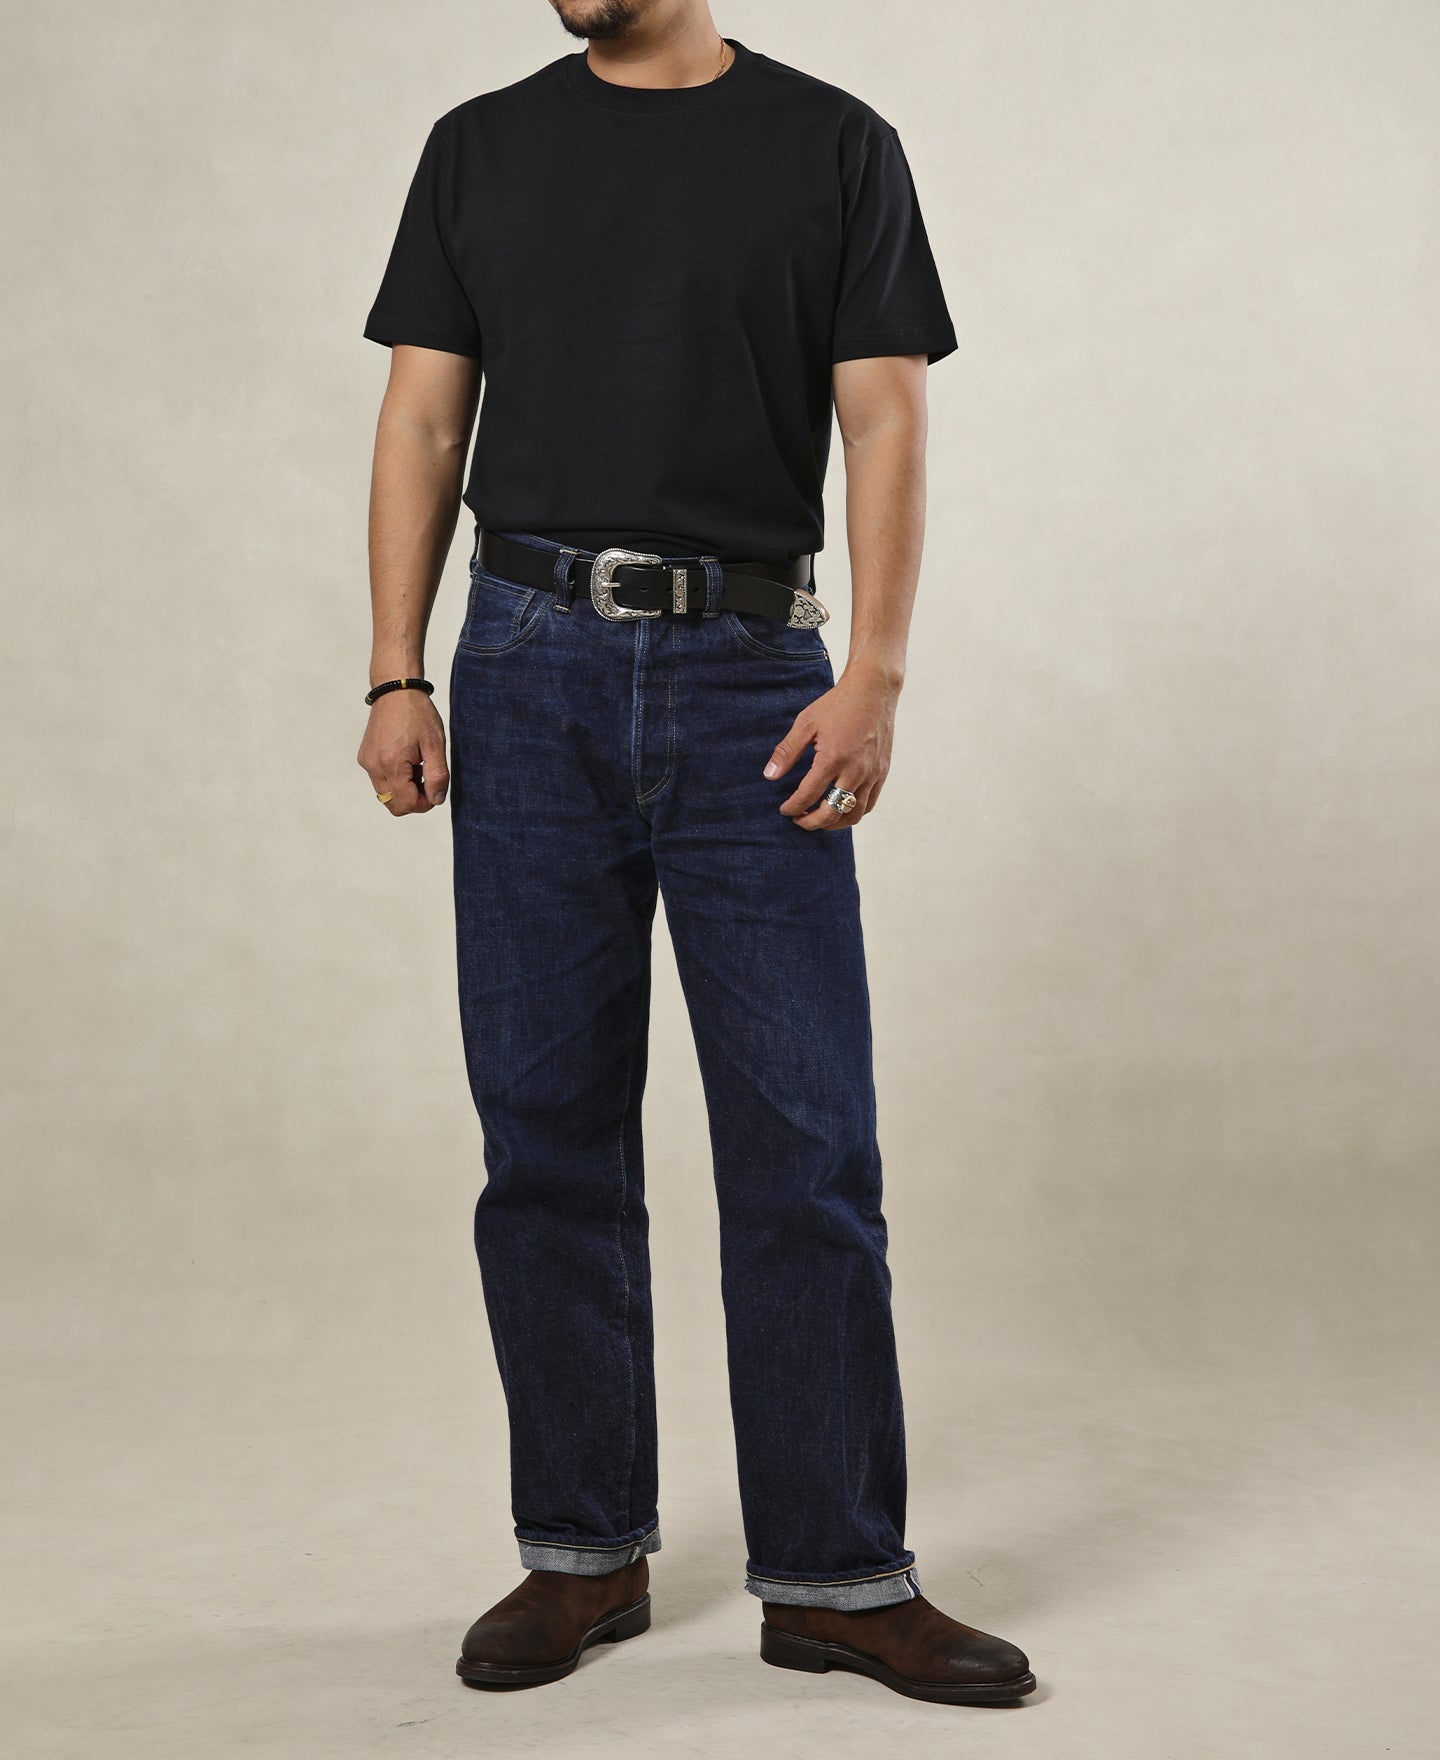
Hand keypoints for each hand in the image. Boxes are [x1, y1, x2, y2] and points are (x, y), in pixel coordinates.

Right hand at [357, 690, 448, 814]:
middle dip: (414, 800)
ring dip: (405, 790)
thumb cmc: (417, 714)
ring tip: (418, 766)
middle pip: (393, 804)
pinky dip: (396, 780)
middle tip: (428, 779)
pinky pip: (381, 781)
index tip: (436, 789)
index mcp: (391, 763)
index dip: (425, 804)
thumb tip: (437, 800)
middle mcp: (373, 765)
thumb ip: (438, 776)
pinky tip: (407, 761)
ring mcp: (366, 762)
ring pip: (386, 795)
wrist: (396, 691)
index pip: (406, 803)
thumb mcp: (435, 744)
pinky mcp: (365, 758)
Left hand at [763, 665, 898, 830]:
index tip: (784, 810)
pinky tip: (840, 808)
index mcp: (833, 758)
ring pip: (853, 814)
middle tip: (799, 820)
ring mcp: (872, 773)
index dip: (793, 807)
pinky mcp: (882, 772)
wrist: (873, 690)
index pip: (808, 795)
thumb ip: (787, 751)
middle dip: (811, 822)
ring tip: (819, 819)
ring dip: (834, 823)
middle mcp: (855, 770)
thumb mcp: (806, 723)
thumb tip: (769, 775)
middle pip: (832, 813)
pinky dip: (852, 812)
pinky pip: (868, 803)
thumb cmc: (838, 704)